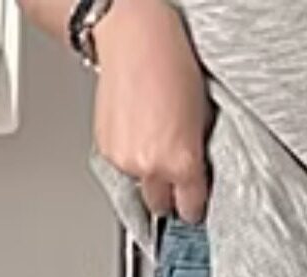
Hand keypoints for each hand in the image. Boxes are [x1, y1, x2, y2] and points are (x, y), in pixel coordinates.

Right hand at [93, 0, 209, 224]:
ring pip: (138, 186)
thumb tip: (195, 173)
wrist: (135, 40)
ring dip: (145, 174)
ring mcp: (124, 161)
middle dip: (167, 195)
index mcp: (181, 162)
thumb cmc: (171, 64)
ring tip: (151, 143)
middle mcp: (150, 167)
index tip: (193, 201)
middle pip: (160, 205)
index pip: (190, 207)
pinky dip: (128, 157)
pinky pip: (120, 168)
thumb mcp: (202, 115)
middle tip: (173, 179)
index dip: (194, 204)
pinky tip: (136, 132)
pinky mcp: (104, 150)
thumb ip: (197, 153)